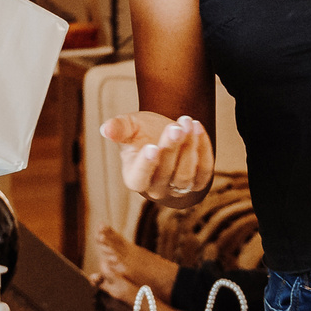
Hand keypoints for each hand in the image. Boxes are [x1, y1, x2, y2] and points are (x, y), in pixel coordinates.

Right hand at [100, 111, 214, 209]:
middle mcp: (156, 188)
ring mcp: (178, 187)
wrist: (164, 132)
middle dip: (171, 147)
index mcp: (134, 178)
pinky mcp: (199, 181)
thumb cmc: (141, 132)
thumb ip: (118, 128)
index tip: (152, 147)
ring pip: (185, 175)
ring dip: (189, 147)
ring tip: (188, 122)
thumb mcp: (128, 126)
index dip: (146, 165)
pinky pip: (204, 170)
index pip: (139, 178)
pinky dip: (204, 149)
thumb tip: (105, 129)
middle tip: (176, 126)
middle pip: (166, 174)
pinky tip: (198, 128)